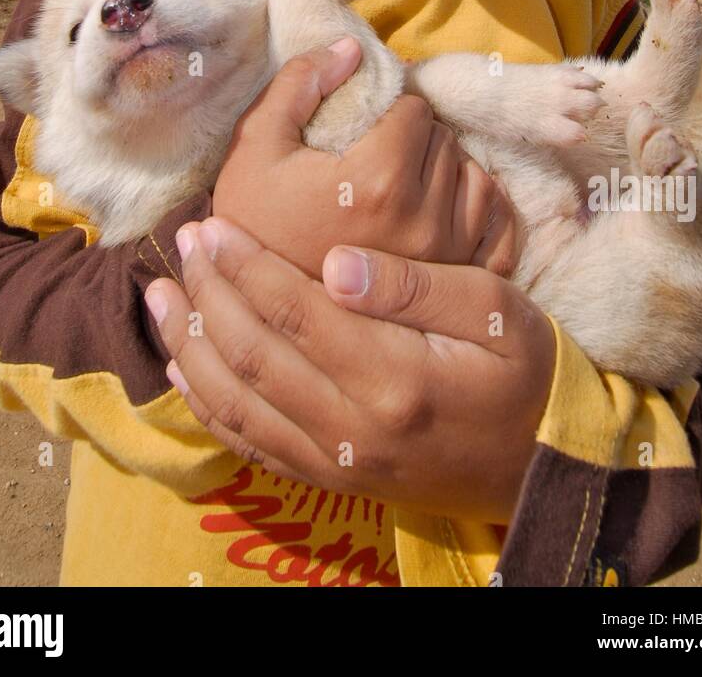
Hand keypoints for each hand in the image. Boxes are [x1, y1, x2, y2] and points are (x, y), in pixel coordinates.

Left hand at [145, 216, 555, 522]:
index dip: (245, 265)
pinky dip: (208, 402)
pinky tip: (185, 363)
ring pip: (236, 403)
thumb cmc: (526, 371)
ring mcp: (336, 462)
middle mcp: (353, 429)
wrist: (541, 464)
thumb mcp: (496, 309)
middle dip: (208, 292)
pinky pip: (249, 442)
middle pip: (253, 354)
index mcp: (396, 378)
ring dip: (189, 345)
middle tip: (185, 240)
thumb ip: (414, 286)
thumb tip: (333, 261)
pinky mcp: (329, 478)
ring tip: (160, 293)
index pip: (295, 313)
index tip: (212, 224)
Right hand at [211, 38, 517, 279]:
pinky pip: (493, 221)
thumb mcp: (254, 147)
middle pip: (445, 142)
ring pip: (472, 177)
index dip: (386, 114)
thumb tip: (352, 47)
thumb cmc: (250, 225)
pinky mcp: (462, 284)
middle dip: (413, 142)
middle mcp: (425, 219)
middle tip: (374, 164)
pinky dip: (469, 210)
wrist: (256, 314)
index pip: (417, 110)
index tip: (360, 135)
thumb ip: (299, 83)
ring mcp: (448, 256)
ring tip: (400, 192)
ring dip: (442, 174)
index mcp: (380, 178)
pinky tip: (432, 217)